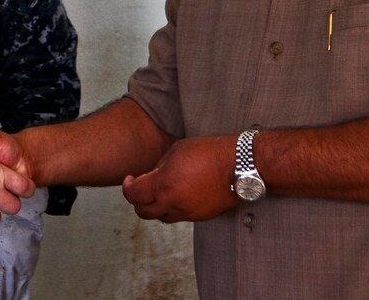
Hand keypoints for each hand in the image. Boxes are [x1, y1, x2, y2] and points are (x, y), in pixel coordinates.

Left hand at [121, 135, 236, 222]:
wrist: (241, 166)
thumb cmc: (210, 153)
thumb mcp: (176, 151)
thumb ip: (159, 167)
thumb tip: (152, 177)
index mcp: (164, 185)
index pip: (133, 195)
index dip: (127, 187)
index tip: (129, 180)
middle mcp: (174, 203)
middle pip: (143, 212)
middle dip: (138, 200)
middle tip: (140, 187)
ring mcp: (188, 213)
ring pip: (161, 217)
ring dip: (156, 206)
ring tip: (161, 190)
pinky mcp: (201, 217)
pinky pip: (179, 216)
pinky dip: (173, 208)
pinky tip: (179, 193)